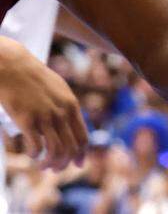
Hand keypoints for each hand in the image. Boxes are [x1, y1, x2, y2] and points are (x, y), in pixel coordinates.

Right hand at [0, 37, 86, 169]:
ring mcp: (46, 117)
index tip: (77, 164)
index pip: (83, 137)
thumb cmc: (34, 79)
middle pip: (71, 148)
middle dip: (65, 163)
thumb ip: (65, 106)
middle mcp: (62, 113)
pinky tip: (32, 155)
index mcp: (72, 106)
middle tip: (55, 169)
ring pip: (56, 151)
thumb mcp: (59, 90)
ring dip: (50, 163)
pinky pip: (36, 146)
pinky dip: (35, 155)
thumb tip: (68, 122)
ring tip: (42, 165)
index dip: (81, 154)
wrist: (15, 68)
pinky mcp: (28, 120)